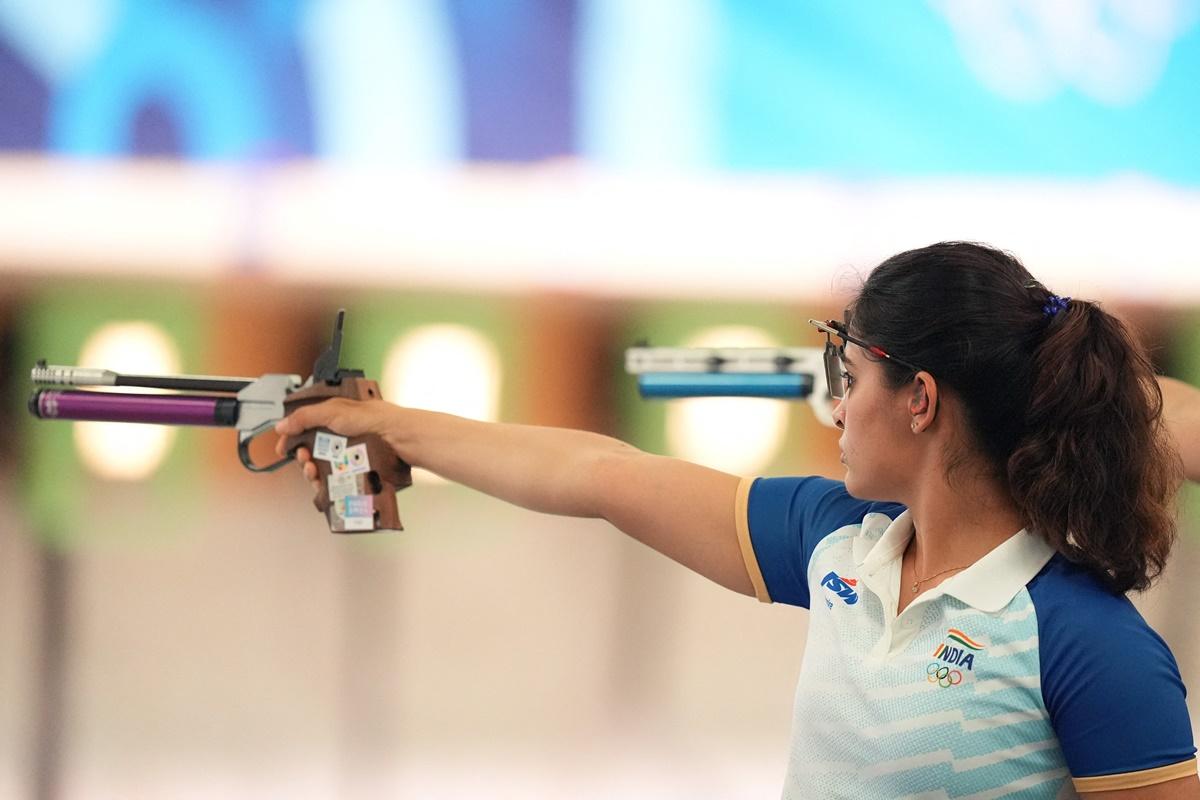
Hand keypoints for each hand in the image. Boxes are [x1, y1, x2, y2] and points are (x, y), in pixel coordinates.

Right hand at [274, 398, 396, 490]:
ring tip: (313, 471)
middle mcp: (341, 435)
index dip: (292, 437)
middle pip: (312, 450)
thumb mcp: (334, 412)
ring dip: (311, 471)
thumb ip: (305, 417)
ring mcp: (349, 453)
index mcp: (334, 417)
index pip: (306, 427)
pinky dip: (326, 483)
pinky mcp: (357, 469)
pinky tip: (324, 483)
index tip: (284, 448)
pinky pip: (336, 479)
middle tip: (304, 459)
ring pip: (322, 467)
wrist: (400, 437)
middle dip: (302, 457)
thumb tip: (283, 425)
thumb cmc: (376, 419)